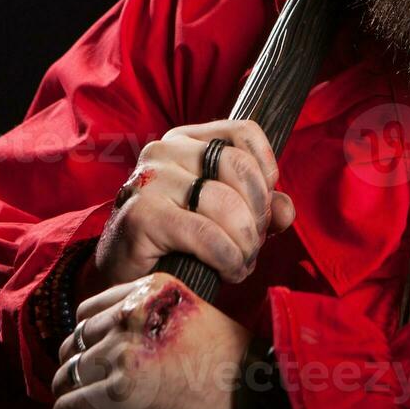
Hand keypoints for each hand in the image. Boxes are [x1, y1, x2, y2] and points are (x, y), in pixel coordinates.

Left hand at [50, 273, 250, 408]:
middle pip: (76, 342)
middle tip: (86, 392)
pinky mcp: (117, 393)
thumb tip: (110, 346)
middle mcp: (133, 314)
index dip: (88, 340)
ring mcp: (123, 352)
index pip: (91, 311)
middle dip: (78, 369)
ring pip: (67, 375)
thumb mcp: (192, 319)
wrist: (256, 394)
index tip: (92, 361)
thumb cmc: (233, 365)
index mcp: (152, 290)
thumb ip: (152, 319)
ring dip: (72, 395)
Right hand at [88, 121, 295, 293]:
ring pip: (226, 203)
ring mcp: (149, 179)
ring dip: (244, 243)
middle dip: (258, 213)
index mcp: (186, 140)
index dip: (266, 171)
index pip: (244, 132)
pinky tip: (228, 272)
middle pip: (239, 167)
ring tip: (241, 263)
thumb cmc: (177, 242)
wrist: (124, 276)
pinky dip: (227, 258)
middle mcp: (164, 150)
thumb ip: (261, 207)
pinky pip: (206, 234)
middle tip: (253, 244)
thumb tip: (286, 210)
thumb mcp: (223, 216)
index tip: (265, 207)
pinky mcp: (141, 214)